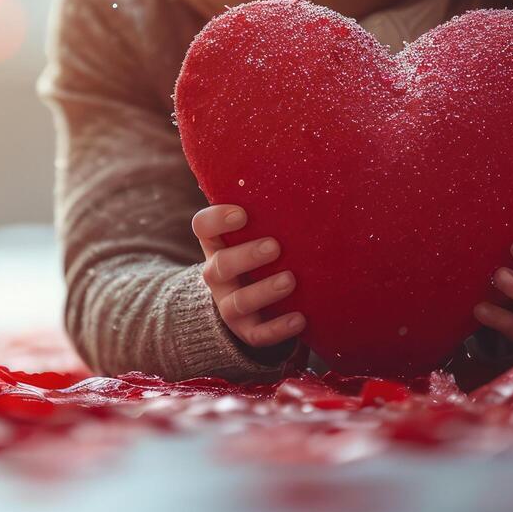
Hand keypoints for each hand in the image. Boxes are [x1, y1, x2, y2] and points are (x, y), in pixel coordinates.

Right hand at [191, 205, 304, 350]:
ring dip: (264, 291)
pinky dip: (279, 328)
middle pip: (220, 266)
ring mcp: (230, 305)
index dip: (217, 220)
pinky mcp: (248, 331)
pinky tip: (300, 318)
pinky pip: (258, 334)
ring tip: (290, 280)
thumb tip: (310, 177)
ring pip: (238, 303)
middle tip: (274, 246)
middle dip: (247, 256)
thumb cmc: (261, 256)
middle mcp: (218, 275)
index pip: (203, 227)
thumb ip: (268, 214)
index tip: (243, 214)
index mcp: (217, 245)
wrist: (250, 305)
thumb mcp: (255, 234)